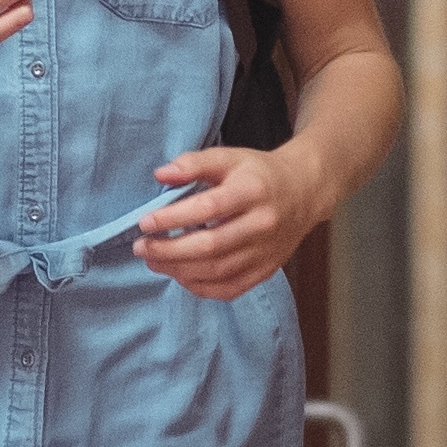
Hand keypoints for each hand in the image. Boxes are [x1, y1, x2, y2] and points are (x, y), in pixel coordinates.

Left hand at [130, 141, 351, 302]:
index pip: (208, 208)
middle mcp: (262, 224)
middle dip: (169, 251)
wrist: (304, 193)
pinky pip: (230, 289)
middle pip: (211, 246)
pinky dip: (200, 287)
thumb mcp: (229, 158)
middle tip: (141, 247)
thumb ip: (194, 163)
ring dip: (178, 270)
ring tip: (153, 260)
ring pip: (217, 271)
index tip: (145, 222)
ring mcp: (265, 252)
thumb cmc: (258, 174)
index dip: (174, 218)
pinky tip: (180, 275)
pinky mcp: (266, 270)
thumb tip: (160, 175)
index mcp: (252, 191)